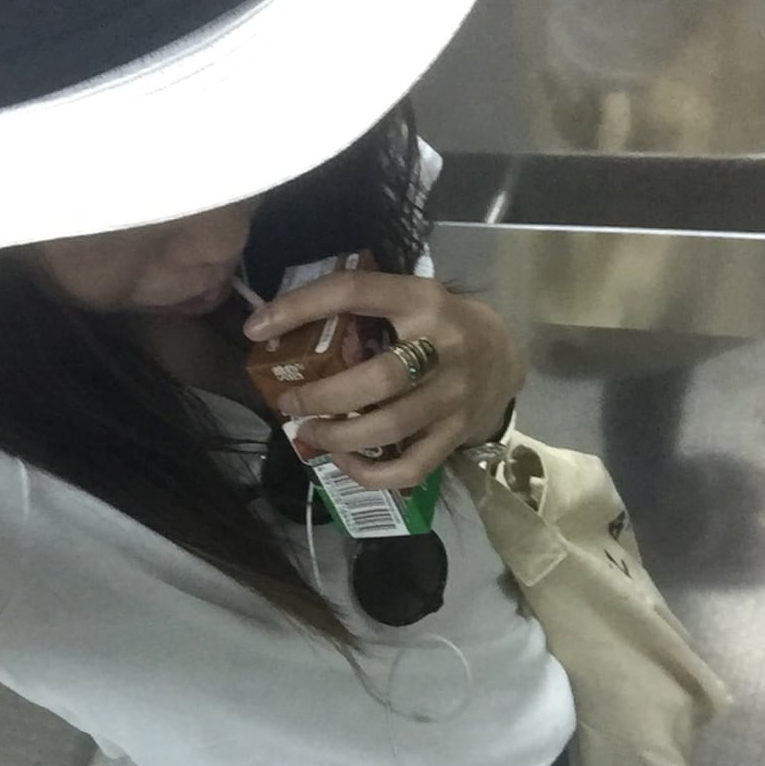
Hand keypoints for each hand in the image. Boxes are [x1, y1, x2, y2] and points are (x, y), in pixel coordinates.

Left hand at [243, 271, 524, 490]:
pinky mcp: (456, 436)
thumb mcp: (411, 298)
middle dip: (322, 395)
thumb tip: (283, 325)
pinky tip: (344, 460)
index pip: (354, 292)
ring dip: (339, 436)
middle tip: (289, 400)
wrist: (507, 358)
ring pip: (390, 428)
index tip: (257, 327)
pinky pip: (409, 468)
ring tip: (309, 431)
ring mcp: (453, 397)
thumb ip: (364, 308)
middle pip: (376, 380)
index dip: (299, 308)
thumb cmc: (441, 324)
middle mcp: (443, 347)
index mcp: (422, 300)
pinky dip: (369, 473)